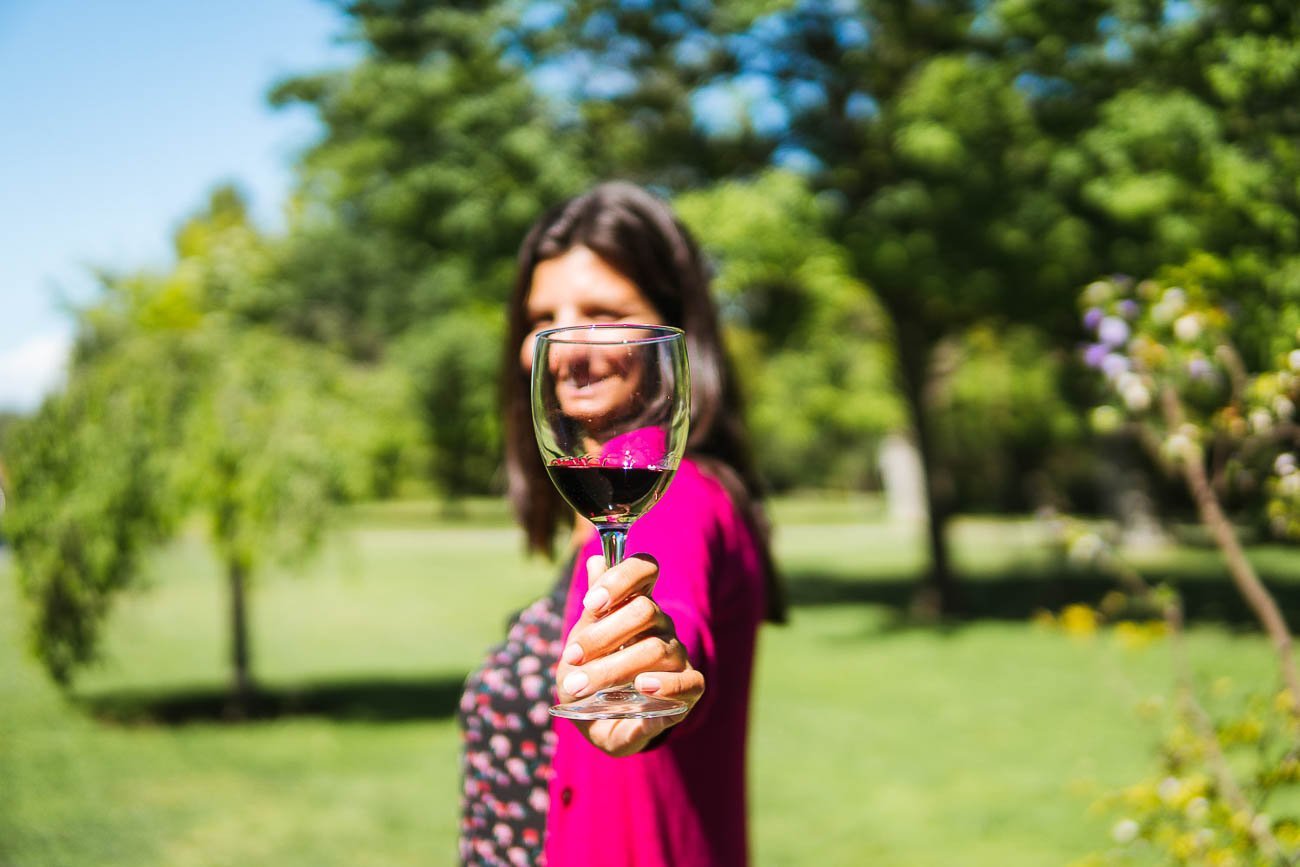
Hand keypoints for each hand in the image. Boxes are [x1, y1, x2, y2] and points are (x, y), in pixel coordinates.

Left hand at [555, 554, 704, 756]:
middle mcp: (660, 625)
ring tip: (581, 685)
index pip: (645, 569)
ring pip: (656, 649)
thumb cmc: (589, 677)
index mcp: (635, 606)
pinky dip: (665, 684)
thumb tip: (596, 560)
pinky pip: (689, 681)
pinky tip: (642, 688)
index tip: (592, 604)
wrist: (598, 721)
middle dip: (603, 635)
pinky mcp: (688, 688)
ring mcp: (677, 656)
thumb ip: (593, 609)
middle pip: (644, 611)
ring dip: (613, 668)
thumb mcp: (580, 645)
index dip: (621, 578)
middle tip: (572, 658)